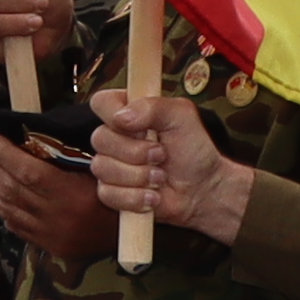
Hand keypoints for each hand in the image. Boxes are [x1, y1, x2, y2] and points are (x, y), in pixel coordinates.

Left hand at [0, 130, 115, 263]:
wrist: (136, 232)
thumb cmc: (123, 189)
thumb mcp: (101, 166)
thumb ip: (67, 154)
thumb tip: (27, 133)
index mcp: (75, 197)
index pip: (29, 173)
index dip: (2, 153)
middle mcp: (59, 220)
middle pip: (11, 189)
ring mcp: (51, 236)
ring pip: (7, 208)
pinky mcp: (48, 246)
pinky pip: (15, 224)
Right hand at [87, 92, 250, 244]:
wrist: (200, 189)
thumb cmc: (193, 150)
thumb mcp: (182, 117)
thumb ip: (154, 107)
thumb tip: (122, 117)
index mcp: (128, 111)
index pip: (101, 102)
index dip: (114, 115)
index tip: (140, 128)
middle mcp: (115, 136)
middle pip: (99, 138)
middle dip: (136, 152)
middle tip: (161, 155)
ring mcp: (110, 164)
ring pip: (103, 168)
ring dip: (139, 177)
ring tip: (160, 177)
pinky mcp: (110, 191)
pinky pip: (107, 194)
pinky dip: (135, 197)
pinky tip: (153, 195)